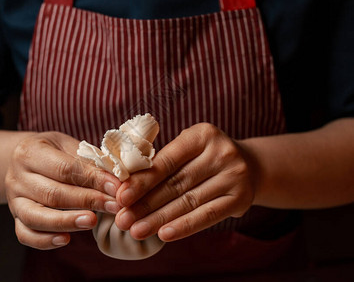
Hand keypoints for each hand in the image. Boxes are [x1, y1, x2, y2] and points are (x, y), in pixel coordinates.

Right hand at [5, 132, 121, 249]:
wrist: (25, 160)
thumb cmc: (54, 152)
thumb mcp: (68, 146)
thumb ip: (89, 162)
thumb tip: (118, 179)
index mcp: (29, 152)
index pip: (65, 168)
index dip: (93, 179)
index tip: (117, 187)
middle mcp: (17, 177)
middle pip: (52, 193)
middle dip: (86, 201)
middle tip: (113, 206)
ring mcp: (13, 200)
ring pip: (37, 217)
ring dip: (67, 222)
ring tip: (92, 222)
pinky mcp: (15, 218)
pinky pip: (25, 235)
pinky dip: (45, 241)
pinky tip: (66, 240)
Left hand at [114, 123, 255, 241]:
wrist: (249, 166)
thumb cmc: (204, 157)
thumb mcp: (186, 149)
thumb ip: (161, 162)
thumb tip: (124, 188)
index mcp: (202, 134)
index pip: (167, 161)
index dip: (143, 180)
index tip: (121, 197)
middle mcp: (222, 152)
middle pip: (176, 183)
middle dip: (146, 204)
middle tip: (123, 219)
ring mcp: (235, 176)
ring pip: (189, 202)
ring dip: (159, 219)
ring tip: (136, 231)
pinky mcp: (242, 198)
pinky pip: (208, 216)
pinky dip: (184, 226)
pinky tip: (164, 234)